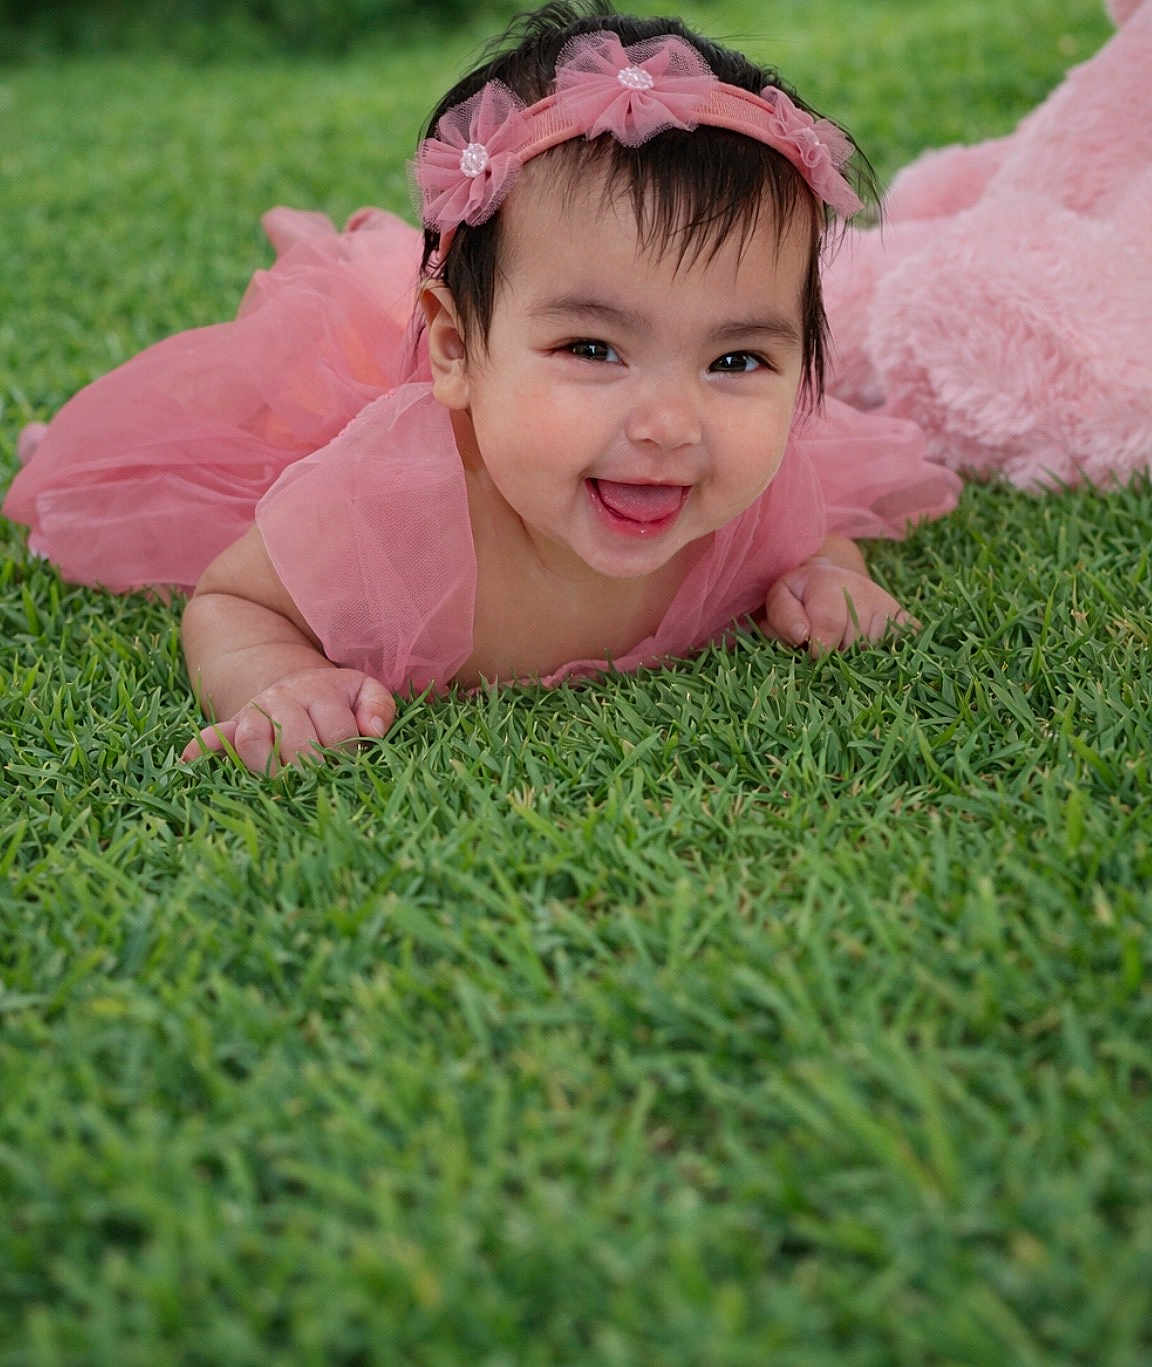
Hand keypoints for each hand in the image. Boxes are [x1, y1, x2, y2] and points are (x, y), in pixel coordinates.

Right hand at [180, 667, 395, 773]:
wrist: (295, 683)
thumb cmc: (338, 699)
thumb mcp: (364, 692)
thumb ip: (378, 706)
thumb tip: (374, 731)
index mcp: (323, 692)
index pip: (338, 734)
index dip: (347, 755)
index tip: (349, 765)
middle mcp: (285, 699)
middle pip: (298, 743)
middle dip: (312, 769)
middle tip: (319, 781)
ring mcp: (256, 712)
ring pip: (255, 740)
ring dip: (267, 768)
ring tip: (282, 786)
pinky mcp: (234, 726)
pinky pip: (214, 734)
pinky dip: (202, 746)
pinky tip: (189, 761)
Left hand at [762, 556, 917, 654]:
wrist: (830, 581)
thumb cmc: (800, 598)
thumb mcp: (781, 600)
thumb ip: (784, 618)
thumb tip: (802, 635)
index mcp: (828, 582)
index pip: (830, 624)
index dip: (818, 648)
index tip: (810, 652)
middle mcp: (862, 589)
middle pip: (853, 642)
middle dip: (835, 652)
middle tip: (825, 644)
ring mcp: (886, 603)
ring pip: (874, 650)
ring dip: (855, 656)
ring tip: (842, 642)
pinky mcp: (903, 617)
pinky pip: (902, 645)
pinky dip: (887, 654)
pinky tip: (868, 648)